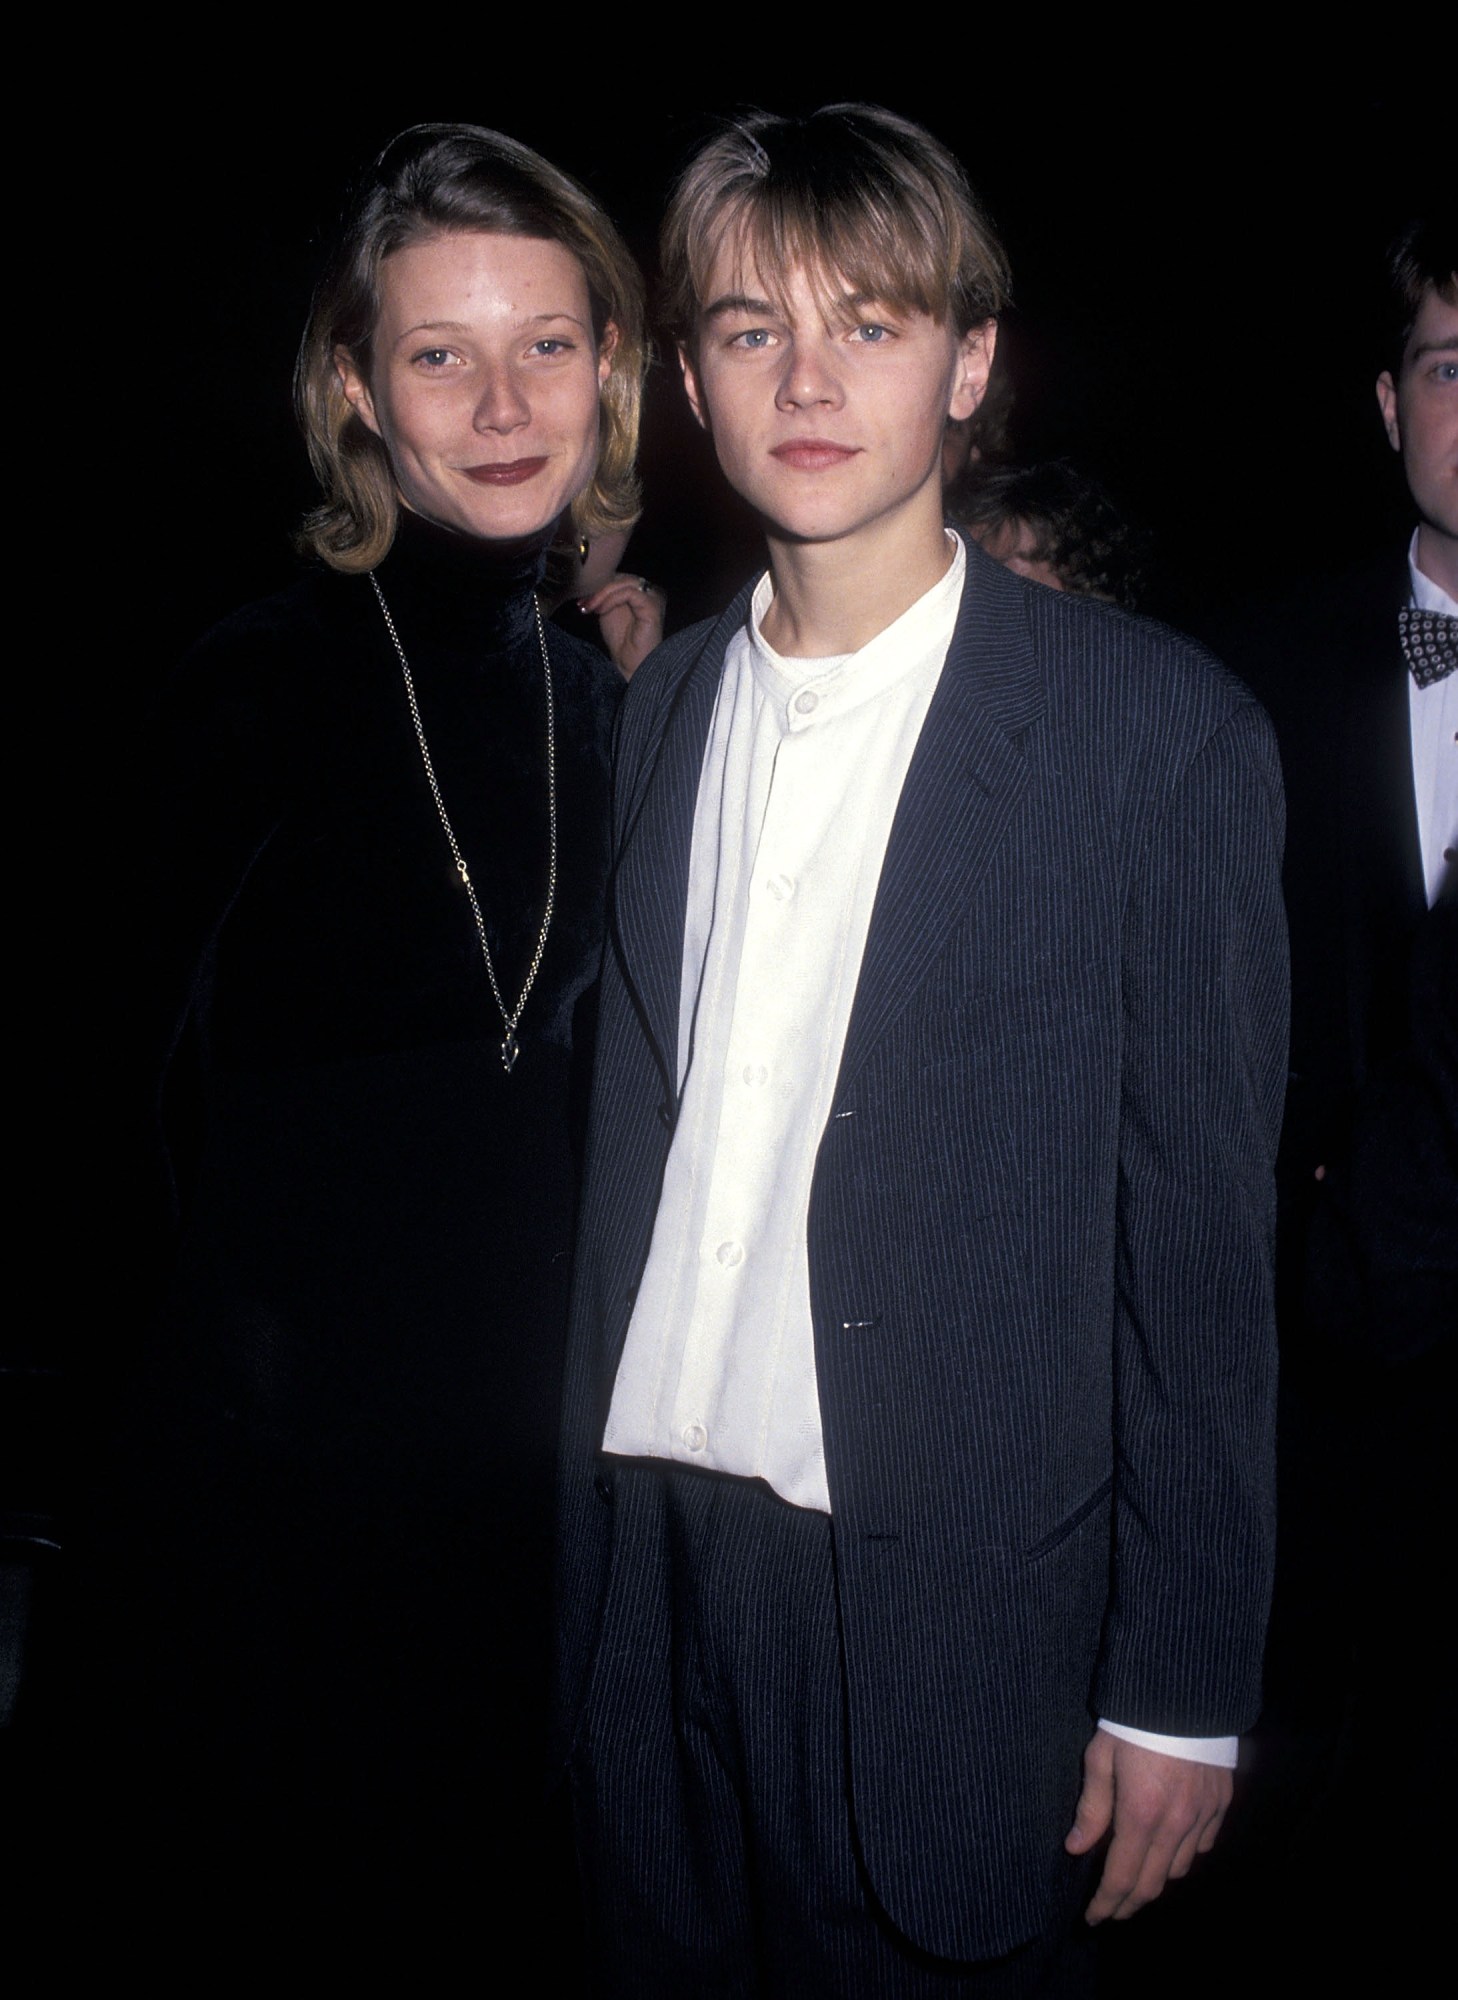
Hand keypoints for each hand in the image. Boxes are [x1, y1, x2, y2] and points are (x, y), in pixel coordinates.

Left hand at [580, 575, 664, 680]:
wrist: (631, 665)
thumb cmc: (622, 641)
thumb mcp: (608, 611)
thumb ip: (604, 595)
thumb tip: (588, 581)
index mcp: (641, 590)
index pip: (618, 576)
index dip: (598, 584)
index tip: (581, 599)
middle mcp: (650, 590)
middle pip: (621, 576)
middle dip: (598, 588)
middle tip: (583, 602)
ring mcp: (654, 597)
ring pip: (624, 582)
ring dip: (602, 594)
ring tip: (589, 607)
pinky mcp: (653, 606)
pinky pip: (630, 593)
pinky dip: (611, 599)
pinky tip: (600, 610)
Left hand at [1065, 1730, 1230, 1923]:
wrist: (1183, 1692)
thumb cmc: (1133, 1722)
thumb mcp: (1100, 1757)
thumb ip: (1091, 1808)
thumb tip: (1076, 1848)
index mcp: (1141, 1814)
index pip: (1122, 1877)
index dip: (1106, 1904)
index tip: (1093, 1918)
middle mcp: (1175, 1824)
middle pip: (1153, 1884)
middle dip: (1129, 1904)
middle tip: (1111, 1911)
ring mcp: (1202, 1816)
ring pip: (1179, 1869)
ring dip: (1156, 1879)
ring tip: (1136, 1878)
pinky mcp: (1220, 1803)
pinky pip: (1203, 1845)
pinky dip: (1184, 1853)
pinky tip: (1169, 1847)